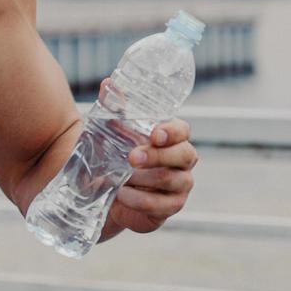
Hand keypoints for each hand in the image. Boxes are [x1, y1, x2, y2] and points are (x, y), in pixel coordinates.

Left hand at [102, 112, 197, 237]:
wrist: (106, 189)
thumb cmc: (116, 153)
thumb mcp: (112, 130)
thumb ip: (113, 106)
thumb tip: (107, 83)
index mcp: (173, 137)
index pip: (183, 130)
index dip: (172, 132)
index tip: (154, 134)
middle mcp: (183, 160)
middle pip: (184, 155)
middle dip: (158, 155)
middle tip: (131, 157)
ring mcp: (181, 185)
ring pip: (172, 180)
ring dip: (144, 179)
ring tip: (121, 179)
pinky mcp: (171, 207)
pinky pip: (162, 205)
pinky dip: (140, 201)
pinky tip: (122, 195)